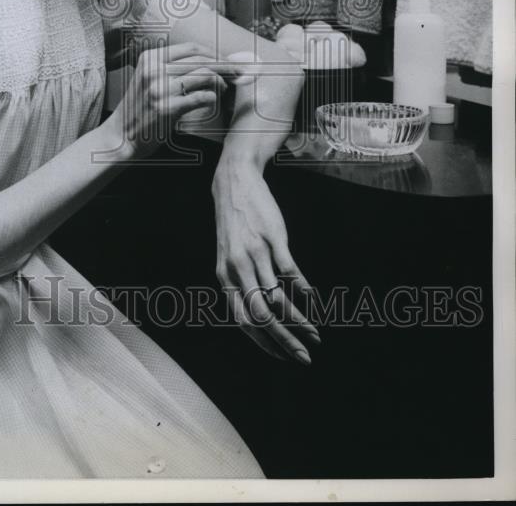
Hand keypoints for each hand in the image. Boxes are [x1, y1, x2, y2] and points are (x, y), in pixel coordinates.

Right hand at [106, 42, 233, 159]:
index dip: (213, 52)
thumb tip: (209, 62)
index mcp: (149, 58)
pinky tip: (213, 100)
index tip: (228, 60)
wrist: (120, 137)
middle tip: (240, 72)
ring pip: (204, 75)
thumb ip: (170, 69)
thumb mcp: (148, 80)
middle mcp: (154, 69)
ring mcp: (159, 88)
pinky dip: (212, 98)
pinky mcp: (167, 108)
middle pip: (201, 60)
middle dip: (225, 65)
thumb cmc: (139, 110)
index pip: (190, 48)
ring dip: (220, 81)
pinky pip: (201, 97)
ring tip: (225, 88)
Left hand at [212, 148, 318, 363]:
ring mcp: (256, 253)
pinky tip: (315, 303)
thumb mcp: (228, 257)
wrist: (234, 183)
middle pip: (261, 316)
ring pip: (278, 297)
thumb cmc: (234, 225)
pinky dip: (304, 290)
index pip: (244, 321)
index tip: (284, 358)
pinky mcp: (273, 238)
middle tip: (304, 358)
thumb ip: (239, 284)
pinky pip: (289, 271)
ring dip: (299, 321)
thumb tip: (256, 315)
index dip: (265, 344)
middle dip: (284, 341)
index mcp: (225, 278)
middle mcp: (238, 269)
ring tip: (315, 334)